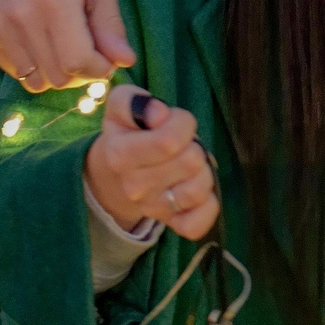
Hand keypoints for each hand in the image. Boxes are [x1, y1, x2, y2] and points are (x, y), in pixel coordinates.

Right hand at [0, 0, 134, 89]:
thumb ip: (110, 22)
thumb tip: (124, 61)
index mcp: (55, 1)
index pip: (78, 62)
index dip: (99, 69)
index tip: (106, 59)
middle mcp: (22, 19)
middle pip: (58, 77)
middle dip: (81, 73)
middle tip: (87, 52)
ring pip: (35, 81)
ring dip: (56, 73)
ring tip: (63, 48)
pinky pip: (15, 71)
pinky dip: (34, 67)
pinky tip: (41, 43)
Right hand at [84, 88, 216, 239]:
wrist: (118, 175)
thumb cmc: (129, 133)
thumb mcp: (122, 106)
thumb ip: (133, 100)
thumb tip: (158, 112)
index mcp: (119, 155)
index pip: (170, 141)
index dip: (182, 123)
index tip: (174, 121)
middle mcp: (134, 187)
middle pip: (191, 162)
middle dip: (193, 145)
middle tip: (181, 145)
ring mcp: (152, 209)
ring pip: (200, 189)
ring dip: (202, 171)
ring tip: (188, 164)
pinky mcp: (172, 225)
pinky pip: (199, 223)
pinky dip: (207, 206)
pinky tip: (196, 189)